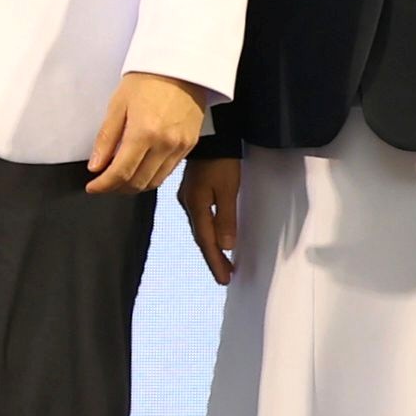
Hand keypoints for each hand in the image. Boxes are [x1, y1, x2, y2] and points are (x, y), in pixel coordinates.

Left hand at [86, 71, 207, 196]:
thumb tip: (95, 166)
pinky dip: (152, 175)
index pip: (120, 172)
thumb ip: (106, 139)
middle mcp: (165, 144)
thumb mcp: (117, 105)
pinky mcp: (190, 145)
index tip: (92, 187)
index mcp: (144, 132)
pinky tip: (140, 167)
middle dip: (117, 188)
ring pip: (155, 181)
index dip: (103, 185)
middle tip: (103, 183)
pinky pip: (169, 171)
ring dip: (135, 185)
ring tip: (120, 178)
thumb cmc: (147, 80)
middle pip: (138, 182)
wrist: (181, 66)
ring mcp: (180, 146)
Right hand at [180, 155, 241, 282]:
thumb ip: (226, 218)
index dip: (215, 261)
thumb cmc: (222, 162)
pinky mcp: (191, 192)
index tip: (224, 279)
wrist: (211, 136)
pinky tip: (212, 237)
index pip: (206, 241)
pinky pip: (199, 219)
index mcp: (196, 206)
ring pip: (199, 229)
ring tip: (221, 263)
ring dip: (210, 247)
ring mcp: (187, 198)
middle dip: (213, 258)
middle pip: (200, 237)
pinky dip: (207, 233)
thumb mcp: (228, 189)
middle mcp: (188, 205)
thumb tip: (226, 247)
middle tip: (224, 276)